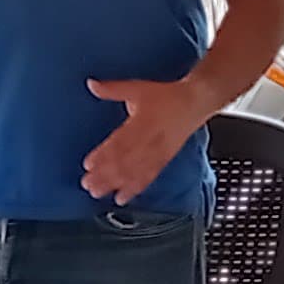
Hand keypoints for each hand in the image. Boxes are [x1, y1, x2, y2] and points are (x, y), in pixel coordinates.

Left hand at [80, 75, 211, 201]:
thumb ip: (112, 89)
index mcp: (141, 122)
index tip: (88, 164)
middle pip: (125, 161)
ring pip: (134, 172)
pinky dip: (134, 189)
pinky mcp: (163, 161)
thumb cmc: (167, 96)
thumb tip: (91, 85)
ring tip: (98, 193)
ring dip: (115, 184)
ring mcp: (157, 153)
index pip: (119, 142)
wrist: (195, 102)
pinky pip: (148, 177)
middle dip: (105, 175)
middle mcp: (149, 141)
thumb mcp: (137, 88)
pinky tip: (122, 198)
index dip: (103, 155)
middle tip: (88, 185)